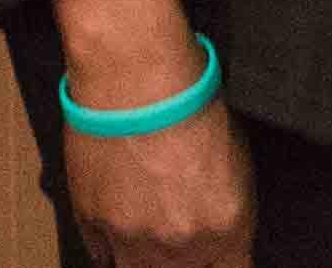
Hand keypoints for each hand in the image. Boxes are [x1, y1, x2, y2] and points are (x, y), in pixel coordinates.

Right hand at [54, 0, 255, 267]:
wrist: (139, 81)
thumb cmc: (193, 104)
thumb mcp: (237, 159)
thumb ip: (228, 211)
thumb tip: (220, 231)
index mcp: (227, 229)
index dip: (222, 262)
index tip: (216, 255)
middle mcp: (182, 245)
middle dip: (185, 261)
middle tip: (177, 234)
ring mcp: (133, 240)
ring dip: (147, 258)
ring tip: (150, 232)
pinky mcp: (93, 224)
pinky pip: (102, 255)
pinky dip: (110, 246)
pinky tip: (119, 226)